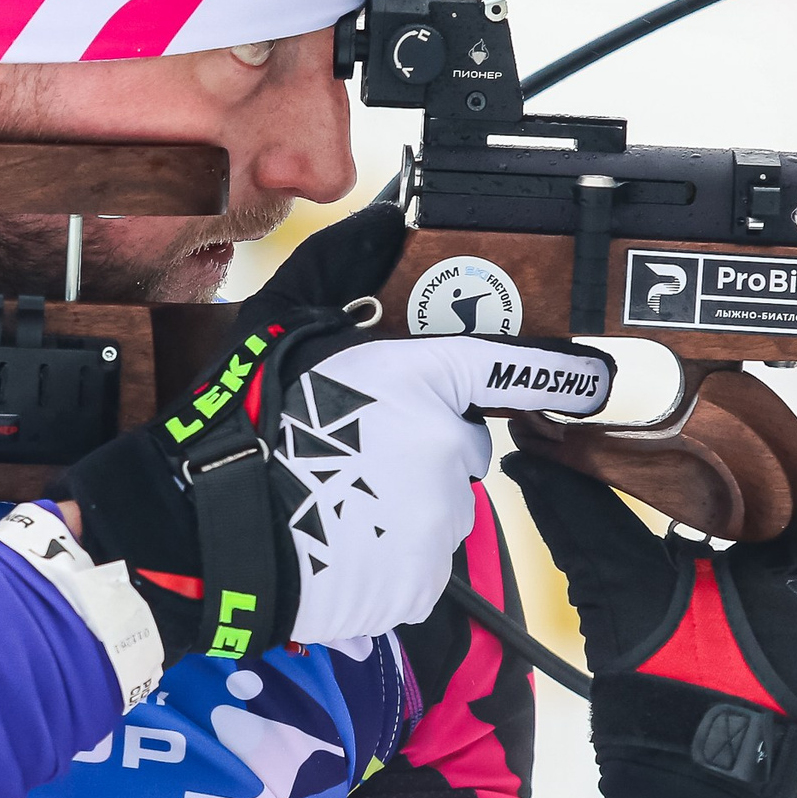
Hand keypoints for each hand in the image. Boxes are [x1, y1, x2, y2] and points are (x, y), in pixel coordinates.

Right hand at [70, 203, 613, 656]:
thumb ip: (345, 263)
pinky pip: (416, 563)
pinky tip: (333, 538)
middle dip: (421, 444)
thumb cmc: (240, 418)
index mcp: (423, 383)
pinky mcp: (416, 584)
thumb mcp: (284, 316)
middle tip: (354, 447)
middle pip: (459, 446)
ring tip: (332, 497)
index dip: (558, 374)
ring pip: (436, 507)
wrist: (204, 527)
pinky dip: (384, 556)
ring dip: (400, 502)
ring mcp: (434, 522)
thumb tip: (388, 213)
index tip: (592, 377)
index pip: (514, 372)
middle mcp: (444, 451)